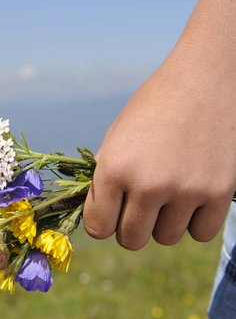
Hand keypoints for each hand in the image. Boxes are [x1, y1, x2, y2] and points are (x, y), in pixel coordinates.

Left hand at [83, 56, 235, 249]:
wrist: (204, 78)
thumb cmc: (153, 107)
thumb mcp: (116, 137)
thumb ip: (105, 179)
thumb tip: (99, 217)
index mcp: (115, 168)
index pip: (97, 228)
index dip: (101, 224)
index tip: (110, 215)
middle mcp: (149, 184)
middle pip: (130, 240)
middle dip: (129, 228)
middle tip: (138, 208)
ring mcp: (187, 190)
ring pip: (165, 238)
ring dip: (162, 224)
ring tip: (167, 196)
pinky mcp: (220, 192)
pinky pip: (199, 233)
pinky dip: (194, 222)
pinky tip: (191, 199)